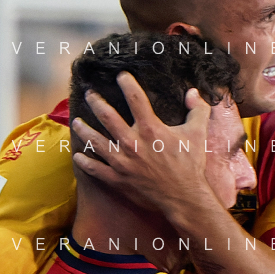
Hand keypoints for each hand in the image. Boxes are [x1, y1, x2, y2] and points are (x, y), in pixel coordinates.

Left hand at [72, 73, 213, 219]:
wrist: (184, 197)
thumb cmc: (190, 165)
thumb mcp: (198, 133)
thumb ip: (197, 110)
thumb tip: (193, 92)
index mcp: (151, 128)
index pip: (135, 98)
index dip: (127, 83)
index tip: (121, 76)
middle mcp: (132, 142)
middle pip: (107, 116)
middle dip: (96, 102)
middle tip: (90, 95)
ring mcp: (123, 161)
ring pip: (96, 142)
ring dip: (84, 130)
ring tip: (77, 122)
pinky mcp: (118, 178)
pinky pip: (96, 169)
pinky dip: (85, 162)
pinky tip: (78, 155)